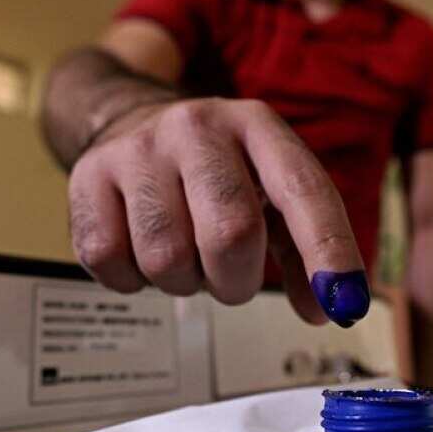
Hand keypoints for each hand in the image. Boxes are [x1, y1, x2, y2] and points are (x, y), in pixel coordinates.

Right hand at [66, 97, 369, 325]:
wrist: (130, 120)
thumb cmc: (216, 173)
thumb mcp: (269, 193)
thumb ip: (303, 253)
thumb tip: (328, 311)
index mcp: (257, 125)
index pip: (303, 190)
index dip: (328, 251)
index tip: (346, 304)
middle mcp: (197, 126)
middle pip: (231, 232)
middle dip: (236, 279)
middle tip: (229, 276)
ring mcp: (137, 148)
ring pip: (167, 257)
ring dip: (184, 282)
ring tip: (184, 256)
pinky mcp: (86, 175)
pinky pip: (111, 261)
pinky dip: (133, 281)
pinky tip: (140, 252)